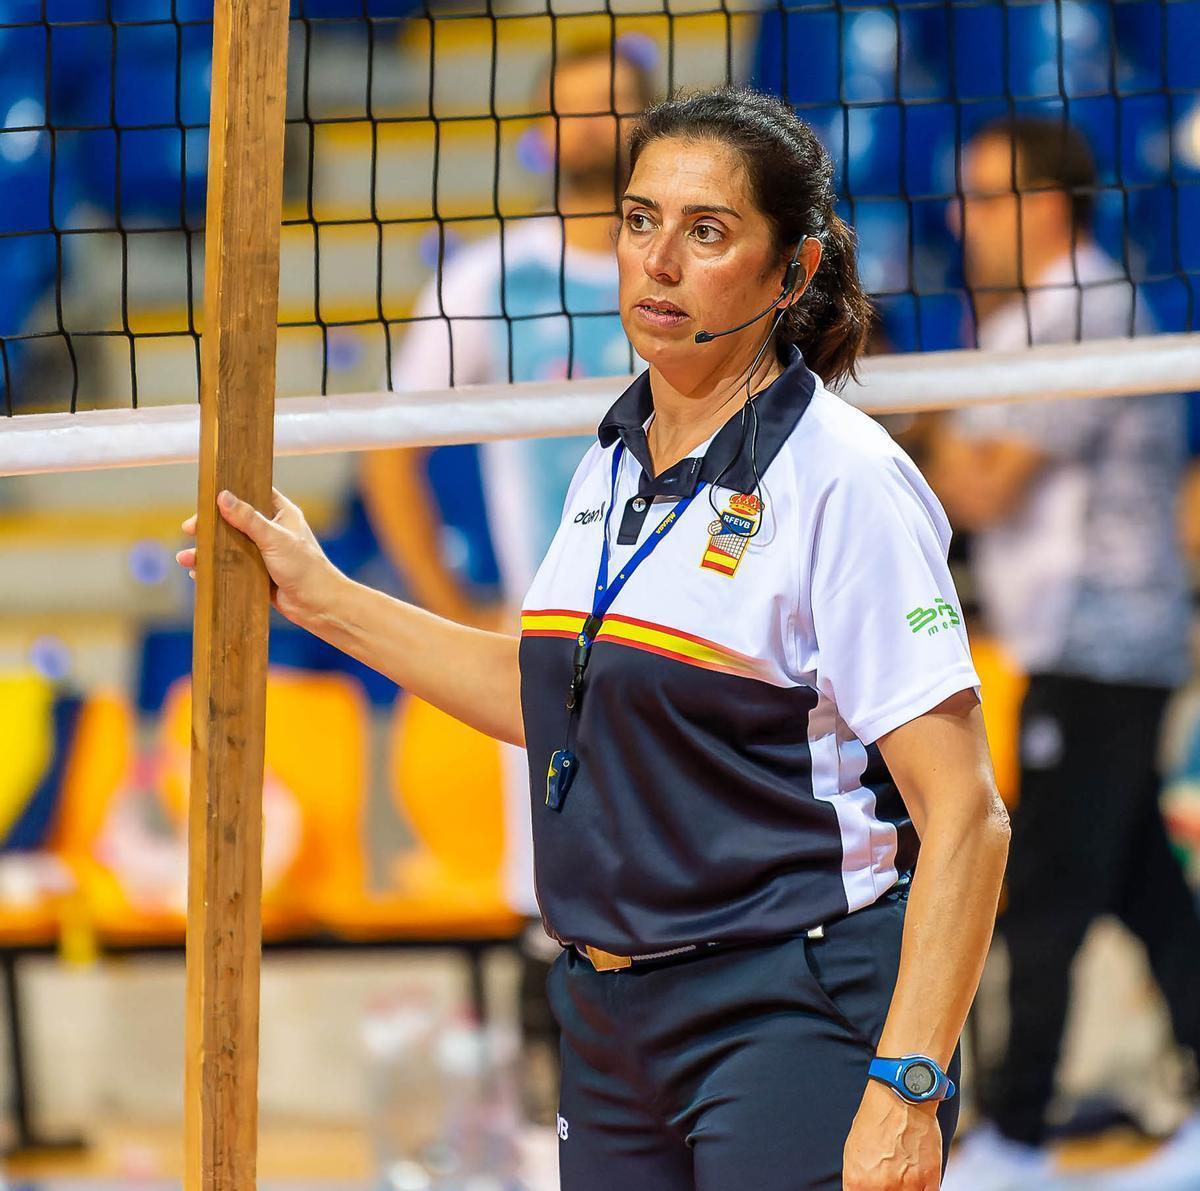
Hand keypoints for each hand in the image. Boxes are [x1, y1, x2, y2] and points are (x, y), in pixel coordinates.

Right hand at [176, 488, 342, 627]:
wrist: (318, 605)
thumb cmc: (305, 568)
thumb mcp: (274, 538)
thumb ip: (248, 518)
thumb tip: (222, 497)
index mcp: (282, 514)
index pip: (254, 494)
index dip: (231, 493)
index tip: (207, 496)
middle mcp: (272, 531)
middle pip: (235, 521)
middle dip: (211, 526)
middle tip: (191, 528)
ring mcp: (264, 553)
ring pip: (230, 546)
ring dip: (208, 551)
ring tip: (186, 558)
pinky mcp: (258, 574)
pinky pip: (232, 568)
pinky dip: (215, 569)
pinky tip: (198, 573)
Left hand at [842, 1080, 942, 1190]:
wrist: (901, 1098)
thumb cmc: (874, 1119)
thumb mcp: (853, 1150)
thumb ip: (858, 1181)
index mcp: (858, 1181)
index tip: (873, 1188)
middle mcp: (882, 1187)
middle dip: (885, 1190)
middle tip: (889, 1177)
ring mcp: (908, 1186)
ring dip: (904, 1190)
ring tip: (902, 1173)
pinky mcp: (930, 1180)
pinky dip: (922, 1190)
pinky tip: (917, 1181)